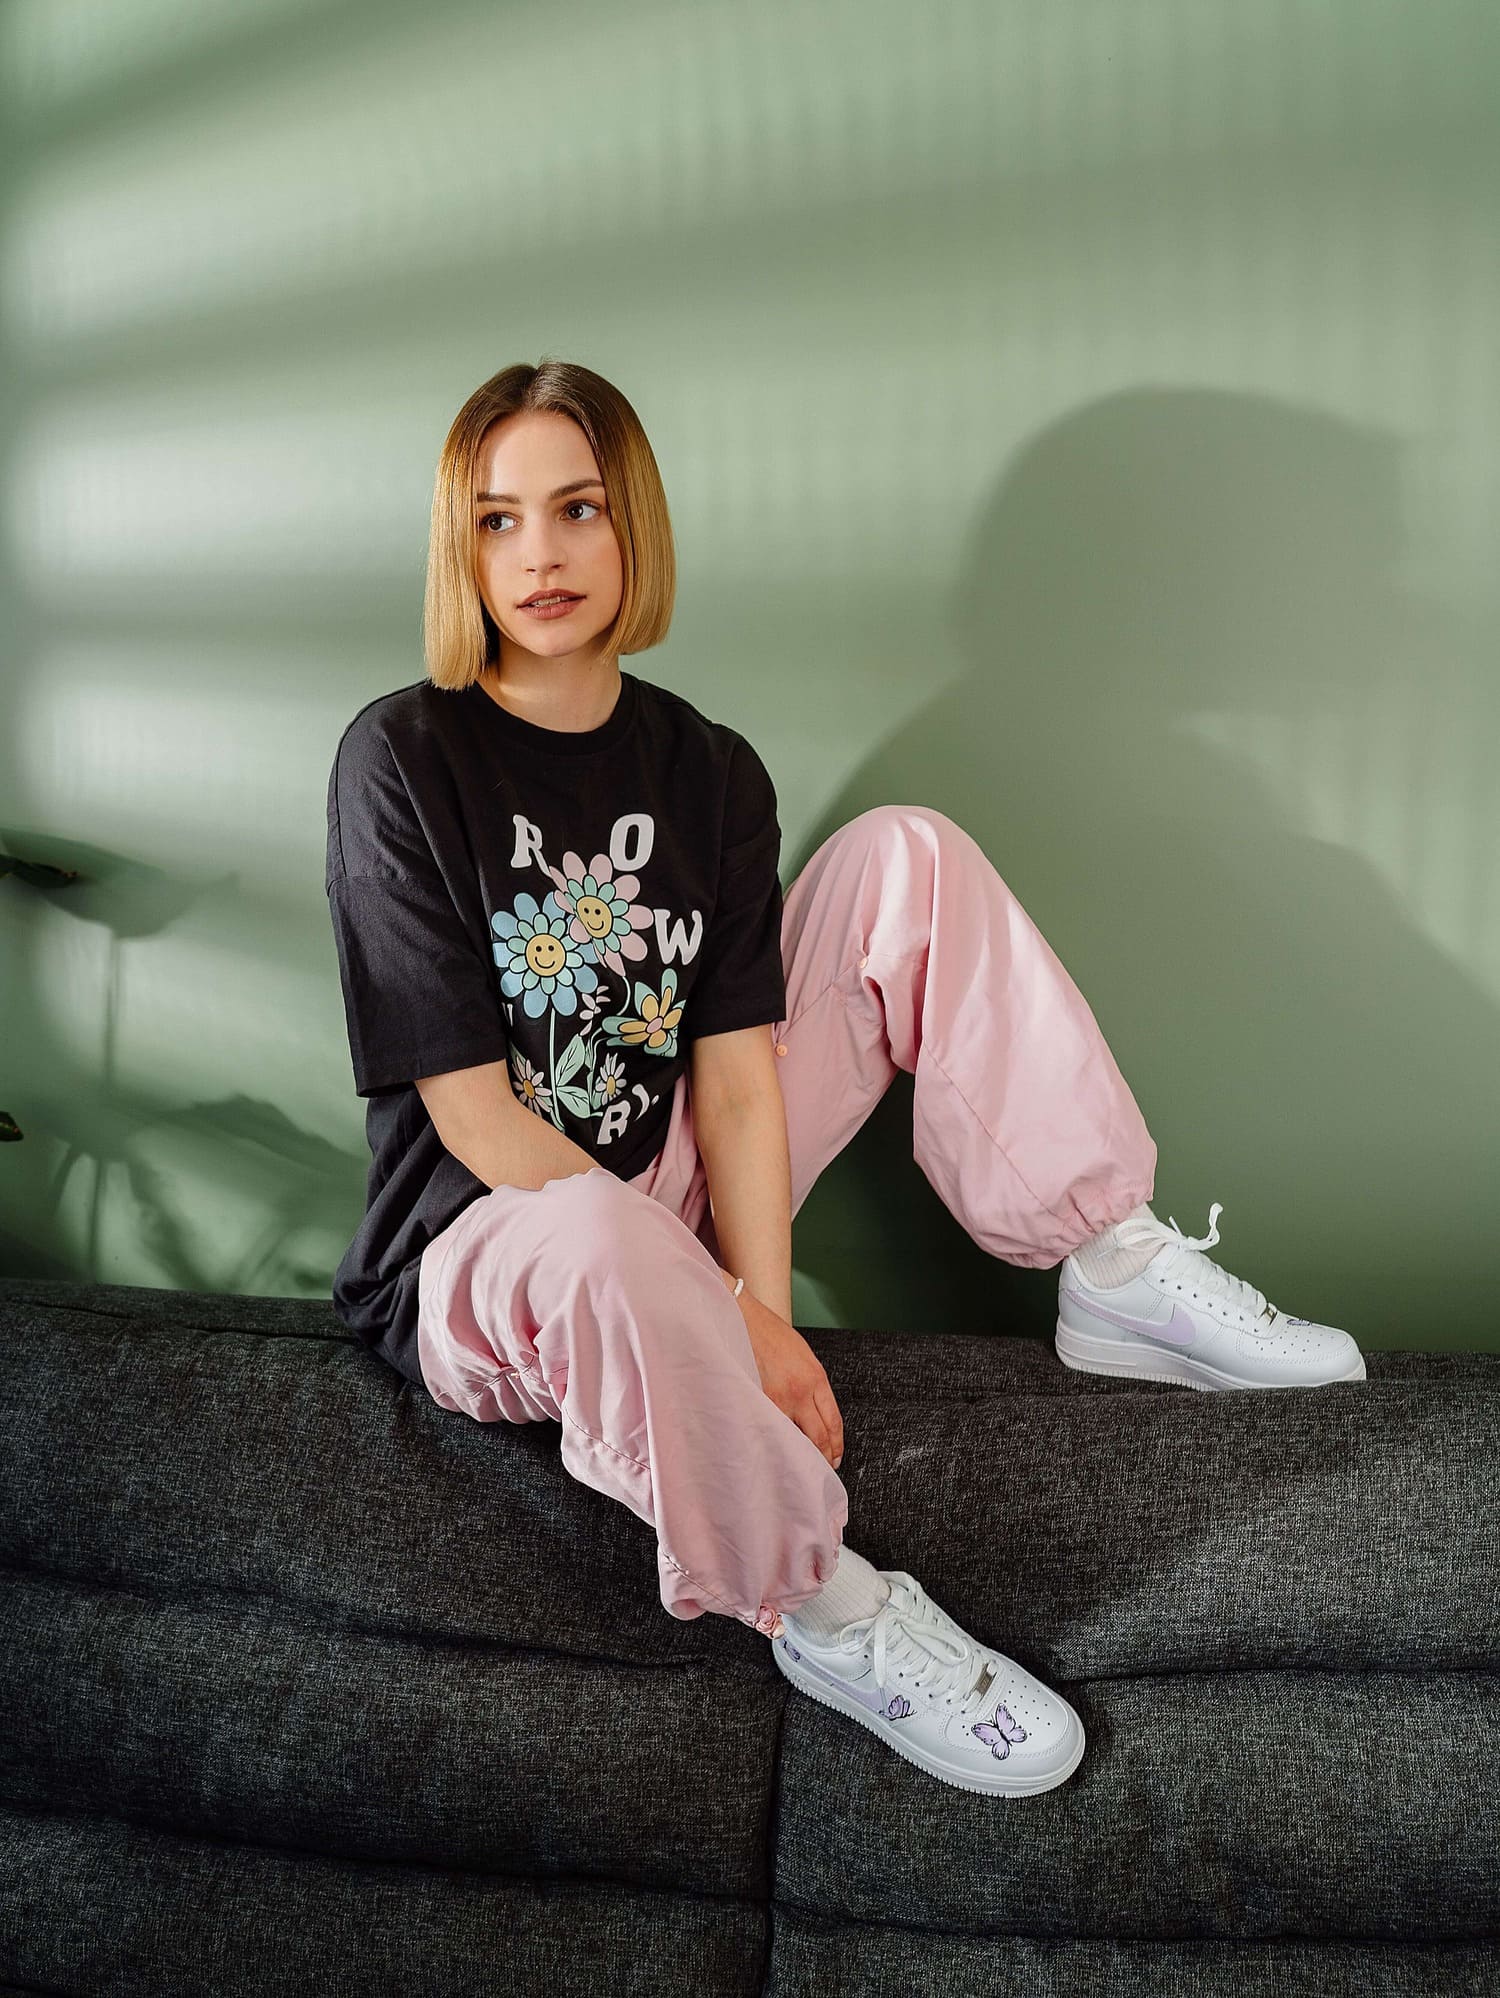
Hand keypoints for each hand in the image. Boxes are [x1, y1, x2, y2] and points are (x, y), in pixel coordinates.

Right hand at [722, 1273, 844, 1470]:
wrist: (739, 1316)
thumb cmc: (767, 1332)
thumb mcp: (801, 1355)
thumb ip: (811, 1383)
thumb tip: (813, 1414)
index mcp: (816, 1377)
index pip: (833, 1423)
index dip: (835, 1446)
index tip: (835, 1457)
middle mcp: (800, 1391)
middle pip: (819, 1437)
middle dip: (822, 1458)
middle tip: (821, 1469)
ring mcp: (776, 1399)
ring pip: (794, 1440)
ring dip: (797, 1455)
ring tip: (796, 1466)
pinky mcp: (755, 1402)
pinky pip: (769, 1430)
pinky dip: (772, 1442)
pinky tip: (771, 1450)